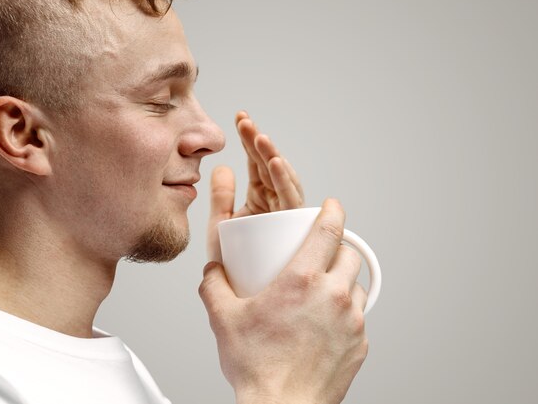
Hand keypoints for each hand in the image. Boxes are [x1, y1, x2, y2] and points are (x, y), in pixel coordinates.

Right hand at [199, 199, 368, 403]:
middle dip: (338, 248)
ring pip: (355, 285)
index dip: (333, 211)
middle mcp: (332, 296)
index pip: (329, 230)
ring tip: (321, 291)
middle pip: (349, 254)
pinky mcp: (359, 344)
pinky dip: (344, 311)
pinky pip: (357, 316)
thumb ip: (214, 286)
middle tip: (321, 255)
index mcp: (301, 281)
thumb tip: (212, 271)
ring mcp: (350, 321)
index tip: (332, 205)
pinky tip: (324, 323)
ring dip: (342, 280)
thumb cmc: (257, 367)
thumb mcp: (224, 320)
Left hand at [207, 111, 303, 260]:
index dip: (250, 141)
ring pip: (283, 178)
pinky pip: (290, 200)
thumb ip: (221, 197)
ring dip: (271, 156)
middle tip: (245, 123)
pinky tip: (275, 162)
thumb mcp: (221, 225)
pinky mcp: (293, 225)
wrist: (239, 294)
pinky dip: (283, 180)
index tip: (240, 118)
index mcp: (262, 198)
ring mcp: (287, 213)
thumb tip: (220, 167)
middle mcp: (277, 202)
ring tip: (259, 138)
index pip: (257, 163)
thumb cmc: (234, 263)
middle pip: (270, 166)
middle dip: (259, 143)